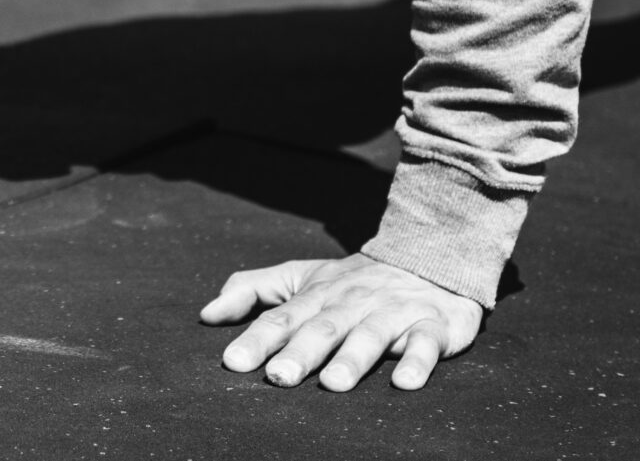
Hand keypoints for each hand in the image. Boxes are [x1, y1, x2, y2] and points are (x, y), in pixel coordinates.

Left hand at [200, 252, 480, 391]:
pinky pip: (425, 344)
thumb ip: (252, 291)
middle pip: (323, 328)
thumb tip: (206, 314)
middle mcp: (352, 304)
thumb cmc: (353, 280)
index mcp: (318, 296)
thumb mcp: (300, 277)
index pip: (282, 318)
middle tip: (278, 378)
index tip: (233, 362)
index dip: (257, 340)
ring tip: (334, 384)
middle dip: (299, 353)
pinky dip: (417, 362)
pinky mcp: (433, 325)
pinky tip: (404, 382)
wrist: (429, 255)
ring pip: (370, 336)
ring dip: (352, 359)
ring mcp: (392, 313)